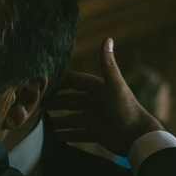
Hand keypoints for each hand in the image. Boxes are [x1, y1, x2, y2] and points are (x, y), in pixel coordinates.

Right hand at [46, 38, 163, 156]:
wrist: (138, 137)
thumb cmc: (126, 109)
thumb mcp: (115, 85)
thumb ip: (107, 64)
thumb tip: (107, 38)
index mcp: (98, 88)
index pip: (74, 81)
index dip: (60, 83)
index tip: (43, 87)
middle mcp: (94, 102)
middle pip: (69, 101)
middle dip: (54, 104)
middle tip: (36, 107)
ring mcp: (95, 119)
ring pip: (71, 118)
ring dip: (57, 120)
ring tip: (40, 124)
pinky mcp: (96, 133)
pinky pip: (77, 133)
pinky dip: (66, 134)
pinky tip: (53, 136)